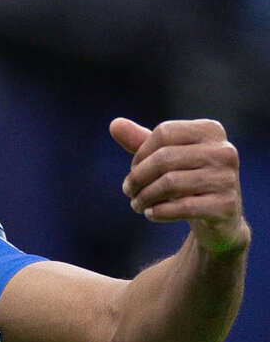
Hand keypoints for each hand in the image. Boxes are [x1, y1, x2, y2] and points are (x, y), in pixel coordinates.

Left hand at [112, 117, 249, 253]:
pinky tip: (150, 214)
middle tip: (128, 191)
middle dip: (137, 178)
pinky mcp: (226, 205)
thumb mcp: (165, 158)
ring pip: (170, 183)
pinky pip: (182, 207)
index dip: (140, 153)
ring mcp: (228, 178)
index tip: (134, 169)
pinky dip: (158, 212)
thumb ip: (140, 141)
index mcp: (211, 130)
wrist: (218, 216)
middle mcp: (225, 151)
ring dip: (144, 197)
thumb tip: (114, 124)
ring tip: (137, 204)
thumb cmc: (187, 179)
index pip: (164, 132)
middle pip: (164, 158)